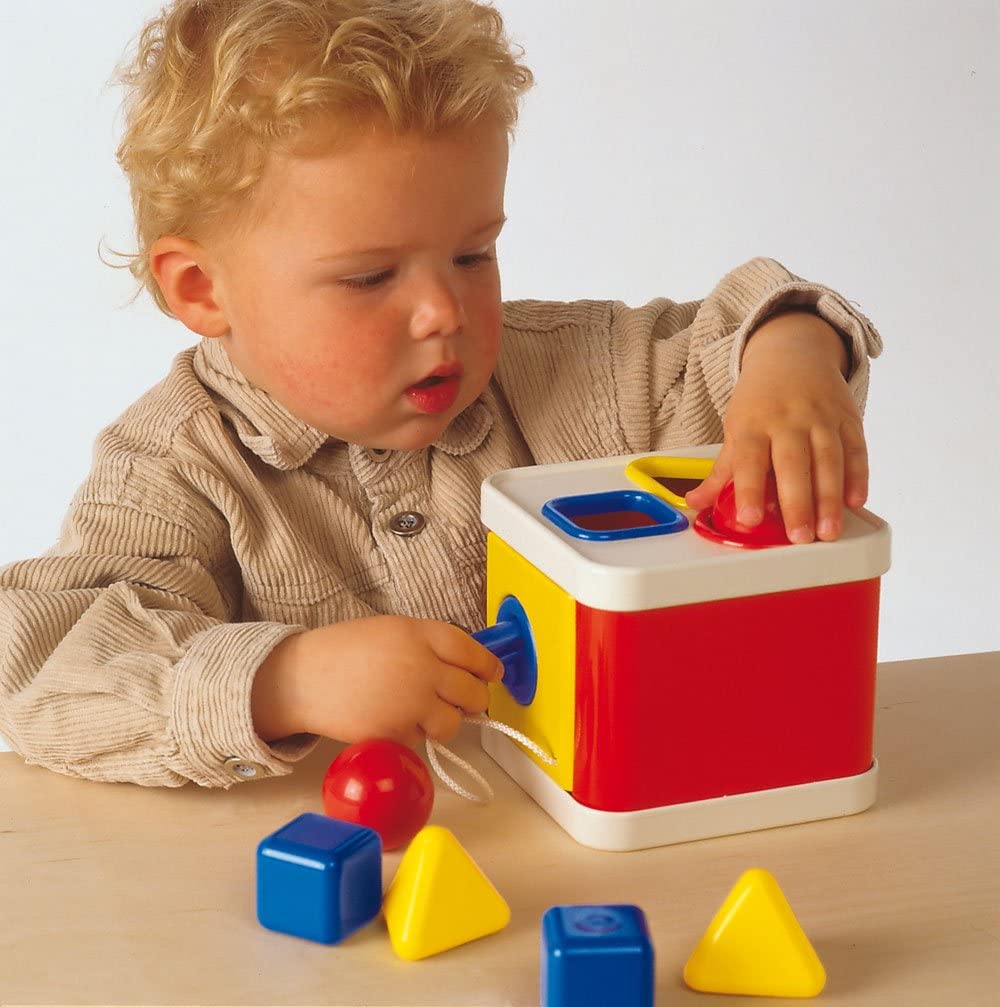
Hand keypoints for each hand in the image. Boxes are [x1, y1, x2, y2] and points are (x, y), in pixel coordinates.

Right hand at [251, 615, 503, 745]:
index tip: (493, 673)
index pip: (473, 652)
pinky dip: (413, 734)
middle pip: (472, 691)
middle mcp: (421, 668)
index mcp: (421, 635)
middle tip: (466, 700)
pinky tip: (392, 719)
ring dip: (446, 722)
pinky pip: (420, 739)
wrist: (303, 677)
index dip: (488, 665)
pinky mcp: (396, 733)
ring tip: (425, 713)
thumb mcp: (391, 631)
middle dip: (473, 699)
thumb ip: (428, 646)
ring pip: (453, 723)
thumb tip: (466, 665)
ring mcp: (410, 703)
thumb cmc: (345, 652)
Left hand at [684, 312, 867, 542]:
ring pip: (828, 459)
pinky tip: (855, 502)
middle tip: (800, 538)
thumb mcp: (735, 429)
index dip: (749, 490)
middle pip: (793, 463)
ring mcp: (820, 417)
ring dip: (830, 499)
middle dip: (798, 503)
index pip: (749, 460)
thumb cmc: (759, 401)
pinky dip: (858, 476)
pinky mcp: (848, 417)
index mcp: (752, 425)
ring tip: (828, 532)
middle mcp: (787, 420)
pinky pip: (855, 448)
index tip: (750, 520)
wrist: (791, 354)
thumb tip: (695, 503)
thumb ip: (721, 472)